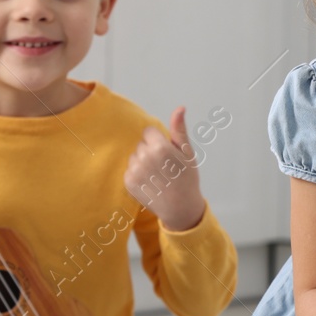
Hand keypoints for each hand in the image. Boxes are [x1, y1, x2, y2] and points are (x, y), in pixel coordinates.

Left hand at [124, 106, 205, 231]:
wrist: (180, 207)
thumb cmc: (187, 178)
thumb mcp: (187, 152)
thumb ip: (179, 129)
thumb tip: (180, 108)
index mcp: (160, 147)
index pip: (149, 132)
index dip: (159, 141)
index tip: (167, 154)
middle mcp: (144, 157)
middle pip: (141, 144)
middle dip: (150, 151)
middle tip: (164, 166)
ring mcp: (134, 171)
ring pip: (134, 156)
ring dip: (142, 162)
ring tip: (157, 175)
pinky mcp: (128, 182)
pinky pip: (129, 169)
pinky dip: (137, 174)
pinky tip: (149, 182)